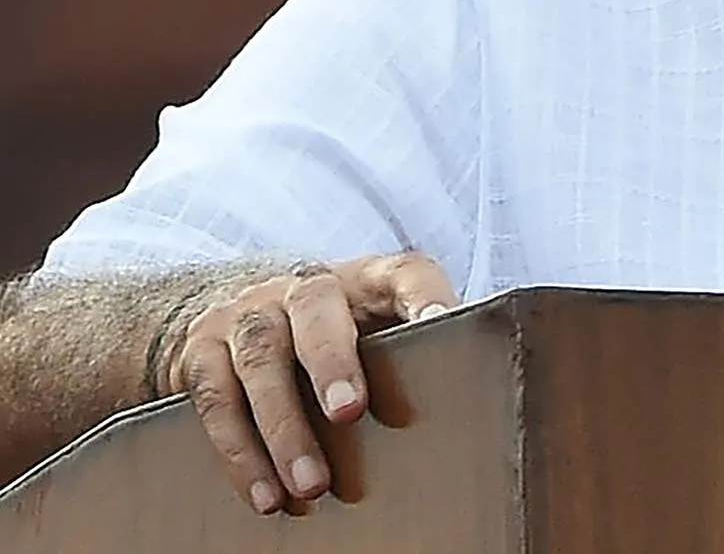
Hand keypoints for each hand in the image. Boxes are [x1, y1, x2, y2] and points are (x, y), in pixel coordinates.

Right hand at [158, 251, 456, 514]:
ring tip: (311, 486)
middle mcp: (304, 286)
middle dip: (332, 360)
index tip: (440, 325)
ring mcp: (248, 313)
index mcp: (364, 279)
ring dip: (284, 427)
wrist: (235, 310)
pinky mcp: (201, 350)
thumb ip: (414, 347)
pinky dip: (239, 453)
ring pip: (260, 358)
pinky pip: (214, 400)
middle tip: (350, 412)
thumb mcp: (375, 326)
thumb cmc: (336, 333)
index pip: (404, 273)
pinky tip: (265, 495)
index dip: (423, 296)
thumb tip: (478, 392)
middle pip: (316, 307)